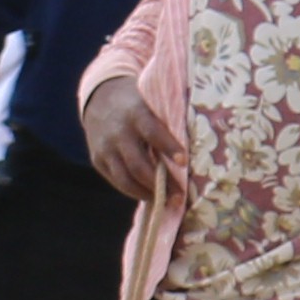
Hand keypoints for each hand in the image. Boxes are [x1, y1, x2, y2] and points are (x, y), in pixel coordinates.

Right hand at [78, 78, 172, 198]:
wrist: (101, 98)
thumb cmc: (140, 102)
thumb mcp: (152, 101)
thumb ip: (169, 118)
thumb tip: (201, 141)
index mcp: (135, 112)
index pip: (152, 132)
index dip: (168, 147)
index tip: (184, 161)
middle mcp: (117, 131)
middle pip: (138, 164)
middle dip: (161, 183)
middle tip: (180, 196)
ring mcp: (105, 148)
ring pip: (125, 178)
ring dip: (147, 193)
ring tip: (167, 201)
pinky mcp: (98, 160)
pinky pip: (117, 181)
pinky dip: (135, 191)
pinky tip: (150, 195)